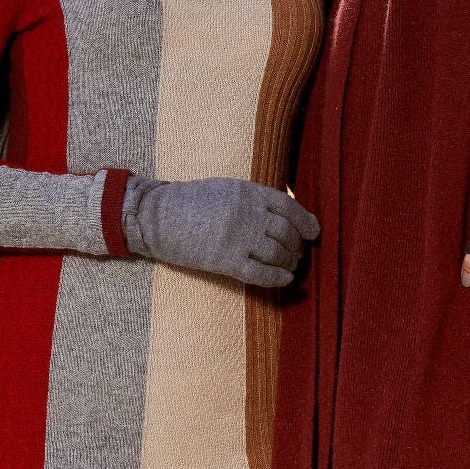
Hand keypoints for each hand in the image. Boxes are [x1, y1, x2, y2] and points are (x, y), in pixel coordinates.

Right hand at [124, 176, 320, 287]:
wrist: (157, 217)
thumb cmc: (191, 201)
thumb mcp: (226, 188)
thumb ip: (253, 199)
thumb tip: (281, 215)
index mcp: (248, 193)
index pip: (289, 207)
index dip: (306, 222)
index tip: (313, 232)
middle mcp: (248, 214)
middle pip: (286, 233)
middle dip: (297, 246)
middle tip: (297, 254)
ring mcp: (237, 238)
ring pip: (278, 254)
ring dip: (289, 262)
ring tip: (290, 266)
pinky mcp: (225, 261)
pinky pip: (261, 274)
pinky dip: (277, 278)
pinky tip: (284, 279)